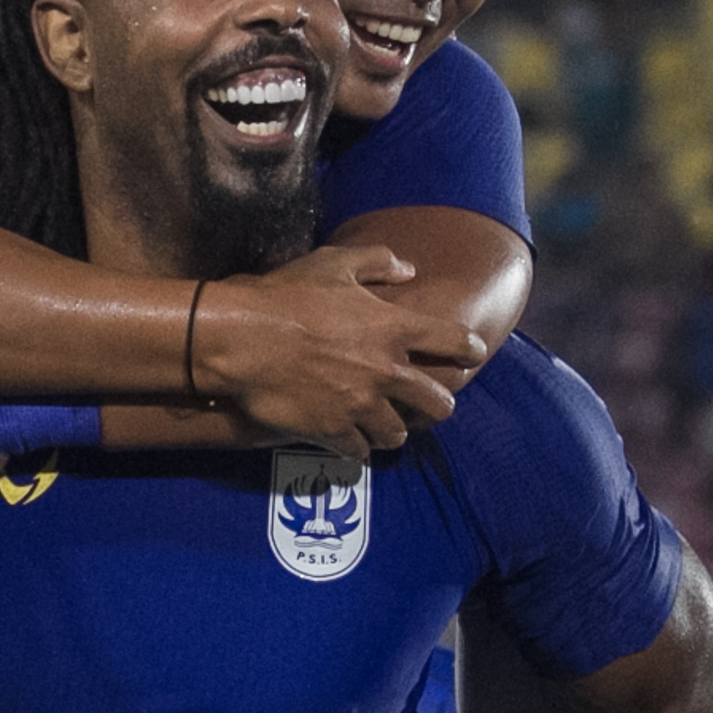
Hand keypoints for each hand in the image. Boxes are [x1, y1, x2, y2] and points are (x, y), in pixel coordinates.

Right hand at [189, 246, 484, 455]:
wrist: (242, 339)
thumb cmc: (286, 295)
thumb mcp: (333, 263)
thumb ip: (377, 262)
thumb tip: (410, 269)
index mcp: (394, 327)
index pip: (454, 342)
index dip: (469, 349)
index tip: (471, 355)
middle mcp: (387, 371)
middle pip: (439, 403)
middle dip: (439, 404)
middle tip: (430, 403)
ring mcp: (361, 406)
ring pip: (399, 434)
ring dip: (395, 429)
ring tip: (386, 425)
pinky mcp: (334, 431)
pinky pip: (360, 450)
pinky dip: (359, 447)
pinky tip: (353, 442)